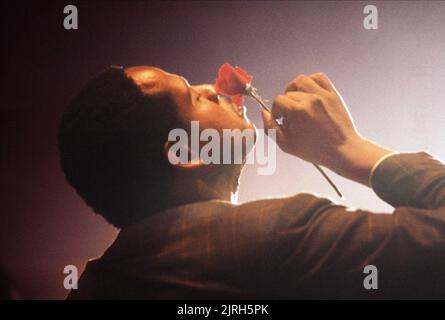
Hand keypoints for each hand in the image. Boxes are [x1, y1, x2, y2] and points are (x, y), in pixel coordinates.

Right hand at [263, 72, 392, 185]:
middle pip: (288, 93)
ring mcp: (323, 95)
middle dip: (286, 105)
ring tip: (297, 100)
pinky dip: (311, 81)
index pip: (278, 101)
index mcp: (298, 111)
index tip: (281, 120)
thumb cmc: (315, 150)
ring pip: (300, 81)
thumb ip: (270, 128)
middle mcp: (310, 99)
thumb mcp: (286, 145)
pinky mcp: (333, 94)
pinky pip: (318, 77)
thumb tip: (264, 112)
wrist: (343, 150)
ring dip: (295, 89)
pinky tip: (308, 92)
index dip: (276, 111)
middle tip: (291, 117)